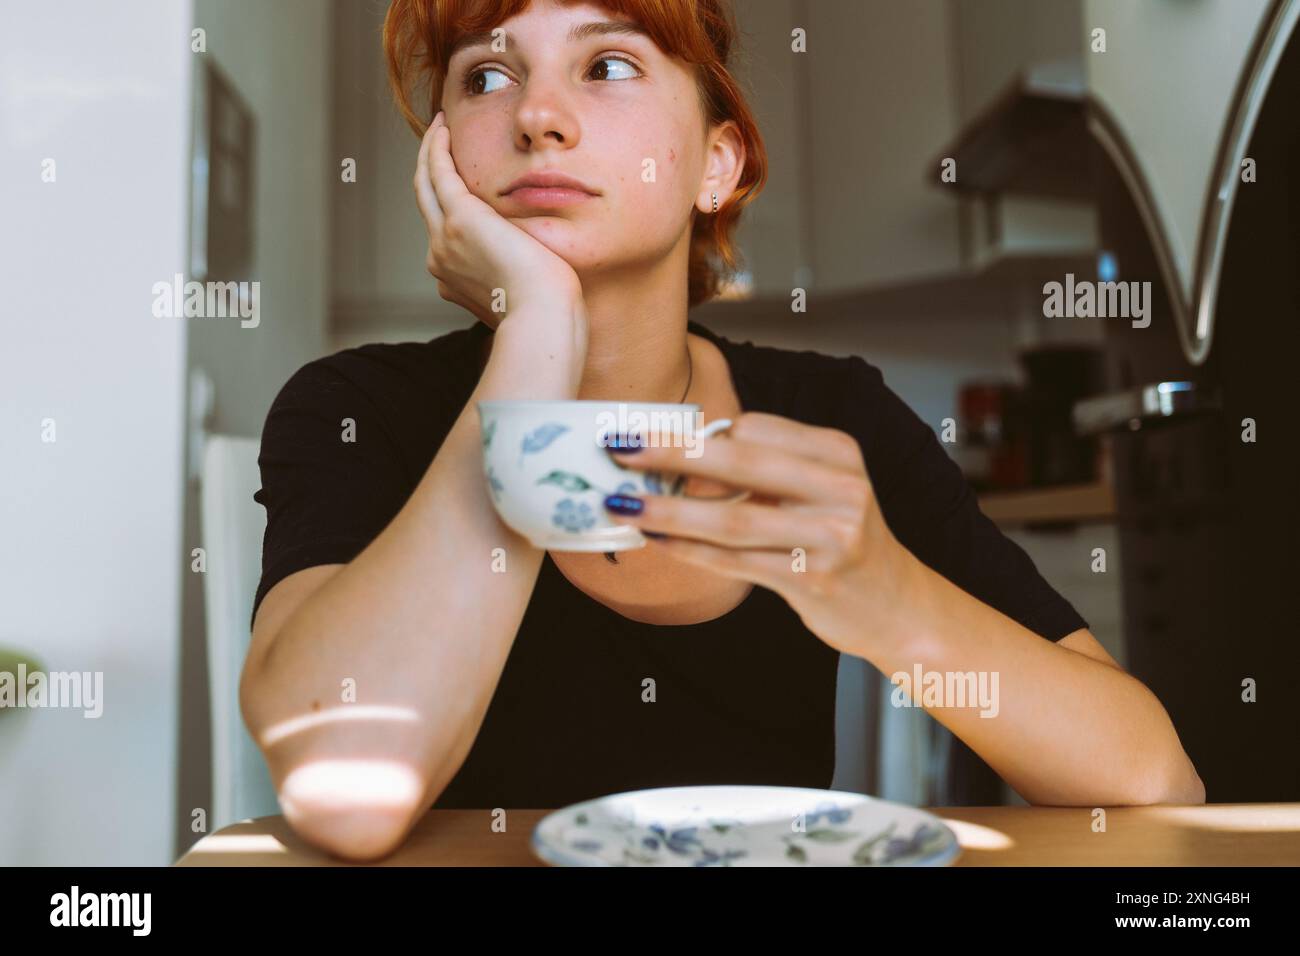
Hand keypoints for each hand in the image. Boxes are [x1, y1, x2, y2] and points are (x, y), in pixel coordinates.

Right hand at [414, 111, 582, 327]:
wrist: (542, 316)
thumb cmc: (546, 311)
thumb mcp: (524, 294)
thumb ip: (516, 275)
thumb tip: (531, 267)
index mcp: (453, 277)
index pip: (443, 231)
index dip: (445, 200)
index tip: (455, 179)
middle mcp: (440, 258)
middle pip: (426, 203)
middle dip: (429, 169)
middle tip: (438, 140)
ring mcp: (444, 239)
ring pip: (425, 184)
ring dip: (429, 152)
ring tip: (439, 127)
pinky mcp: (459, 219)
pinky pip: (438, 173)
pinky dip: (438, 149)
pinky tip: (444, 128)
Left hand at [601, 412, 913, 656]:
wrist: (897, 605)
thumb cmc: (842, 539)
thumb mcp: (821, 488)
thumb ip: (766, 469)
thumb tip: (677, 459)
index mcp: (837, 452)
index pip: (755, 428)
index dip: (698, 435)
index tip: (648, 436)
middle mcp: (839, 487)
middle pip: (740, 461)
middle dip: (670, 452)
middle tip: (617, 446)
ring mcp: (830, 536)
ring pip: (731, 519)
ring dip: (668, 511)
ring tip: (621, 505)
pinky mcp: (813, 580)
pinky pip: (736, 561)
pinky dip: (690, 551)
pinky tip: (657, 542)